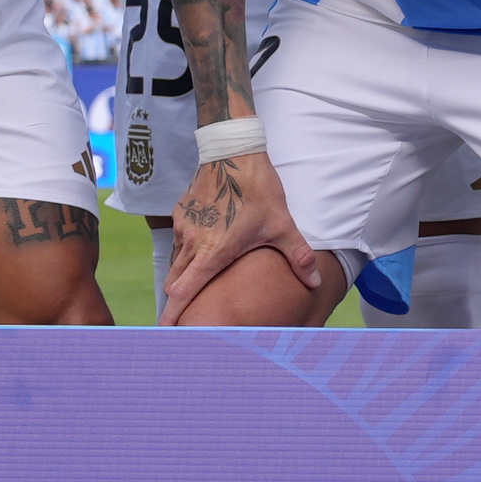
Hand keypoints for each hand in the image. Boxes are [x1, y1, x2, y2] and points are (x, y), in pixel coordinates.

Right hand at [166, 152, 322, 313]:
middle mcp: (192, 242)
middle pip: (174, 283)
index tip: (166, 331)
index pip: (183, 292)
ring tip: (194, 287)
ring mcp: (183, 226)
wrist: (232, 150)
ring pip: (174, 262)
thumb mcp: (282, 224)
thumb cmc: (256, 189)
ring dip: (182, 277)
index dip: (173, 314)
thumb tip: (314, 282)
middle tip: (186, 317)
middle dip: (177, 301)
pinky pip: (178, 242)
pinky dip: (184, 254)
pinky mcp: (179, 212)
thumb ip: (297, 256)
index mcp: (213, 252)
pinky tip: (202, 251)